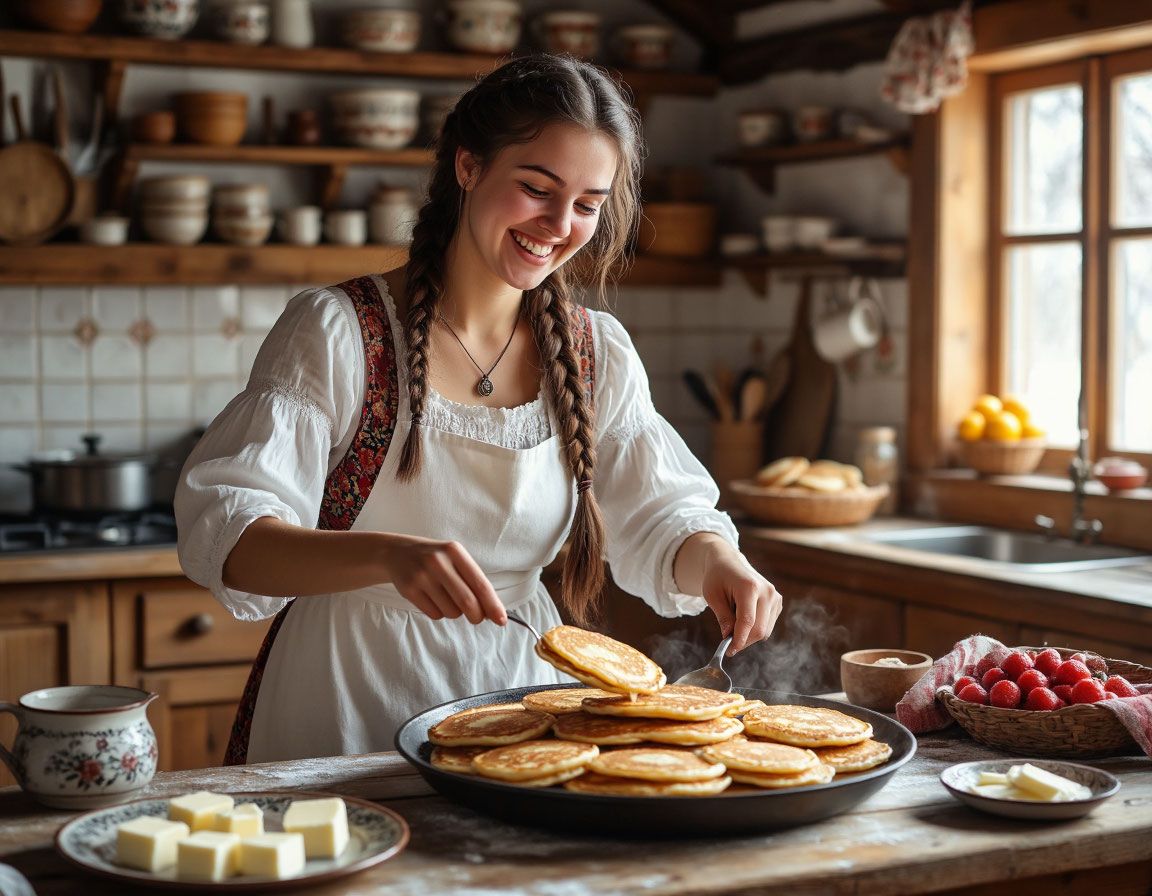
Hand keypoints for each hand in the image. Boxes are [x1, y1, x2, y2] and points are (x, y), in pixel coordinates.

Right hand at [378, 534, 505, 624]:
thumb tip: (490, 611)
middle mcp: (438, 562)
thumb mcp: (454, 559)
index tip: (501, 620)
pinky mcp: (409, 590)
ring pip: (451, 612)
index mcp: (455, 551)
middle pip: (467, 602)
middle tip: (477, 618)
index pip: (480, 584)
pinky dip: (439, 613)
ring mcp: (421, 576)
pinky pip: (434, 614)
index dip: (492, 605)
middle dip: (476, 615)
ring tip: (446, 597)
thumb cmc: (435, 559)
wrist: (398, 553)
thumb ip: (472, 581)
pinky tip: (432, 598)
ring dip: (454, 612)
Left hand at [699, 543, 781, 654]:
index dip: (739, 639)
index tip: (730, 651)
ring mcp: (775, 596)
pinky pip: (768, 625)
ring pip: (765, 631)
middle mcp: (767, 591)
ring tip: (733, 620)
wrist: (728, 562)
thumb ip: (722, 617)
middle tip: (728, 642)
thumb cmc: (717, 577)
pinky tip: (743, 617)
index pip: (747, 621)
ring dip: (748, 635)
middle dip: (743, 640)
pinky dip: (755, 628)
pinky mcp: (777, 602)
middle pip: (759, 629)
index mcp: (749, 587)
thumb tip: (729, 637)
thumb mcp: (712, 595)